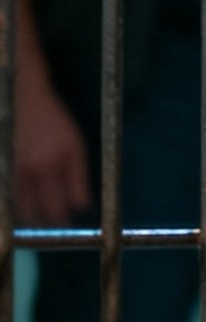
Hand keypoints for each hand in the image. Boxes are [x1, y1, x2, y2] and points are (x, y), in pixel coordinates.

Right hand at [14, 70, 90, 226]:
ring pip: (14, 209)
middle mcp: (25, 170)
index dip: (60, 221)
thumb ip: (79, 178)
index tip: (63, 222)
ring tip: (34, 212)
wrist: (20, 99)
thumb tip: (82, 209)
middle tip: (48, 221)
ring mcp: (7, 170)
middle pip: (32, 215)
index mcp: (49, 166)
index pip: (55, 211)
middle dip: (41, 222)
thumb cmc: (53, 122)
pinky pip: (5, 197)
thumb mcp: (74, 146)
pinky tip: (20, 199)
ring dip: (24, 215)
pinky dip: (12, 203)